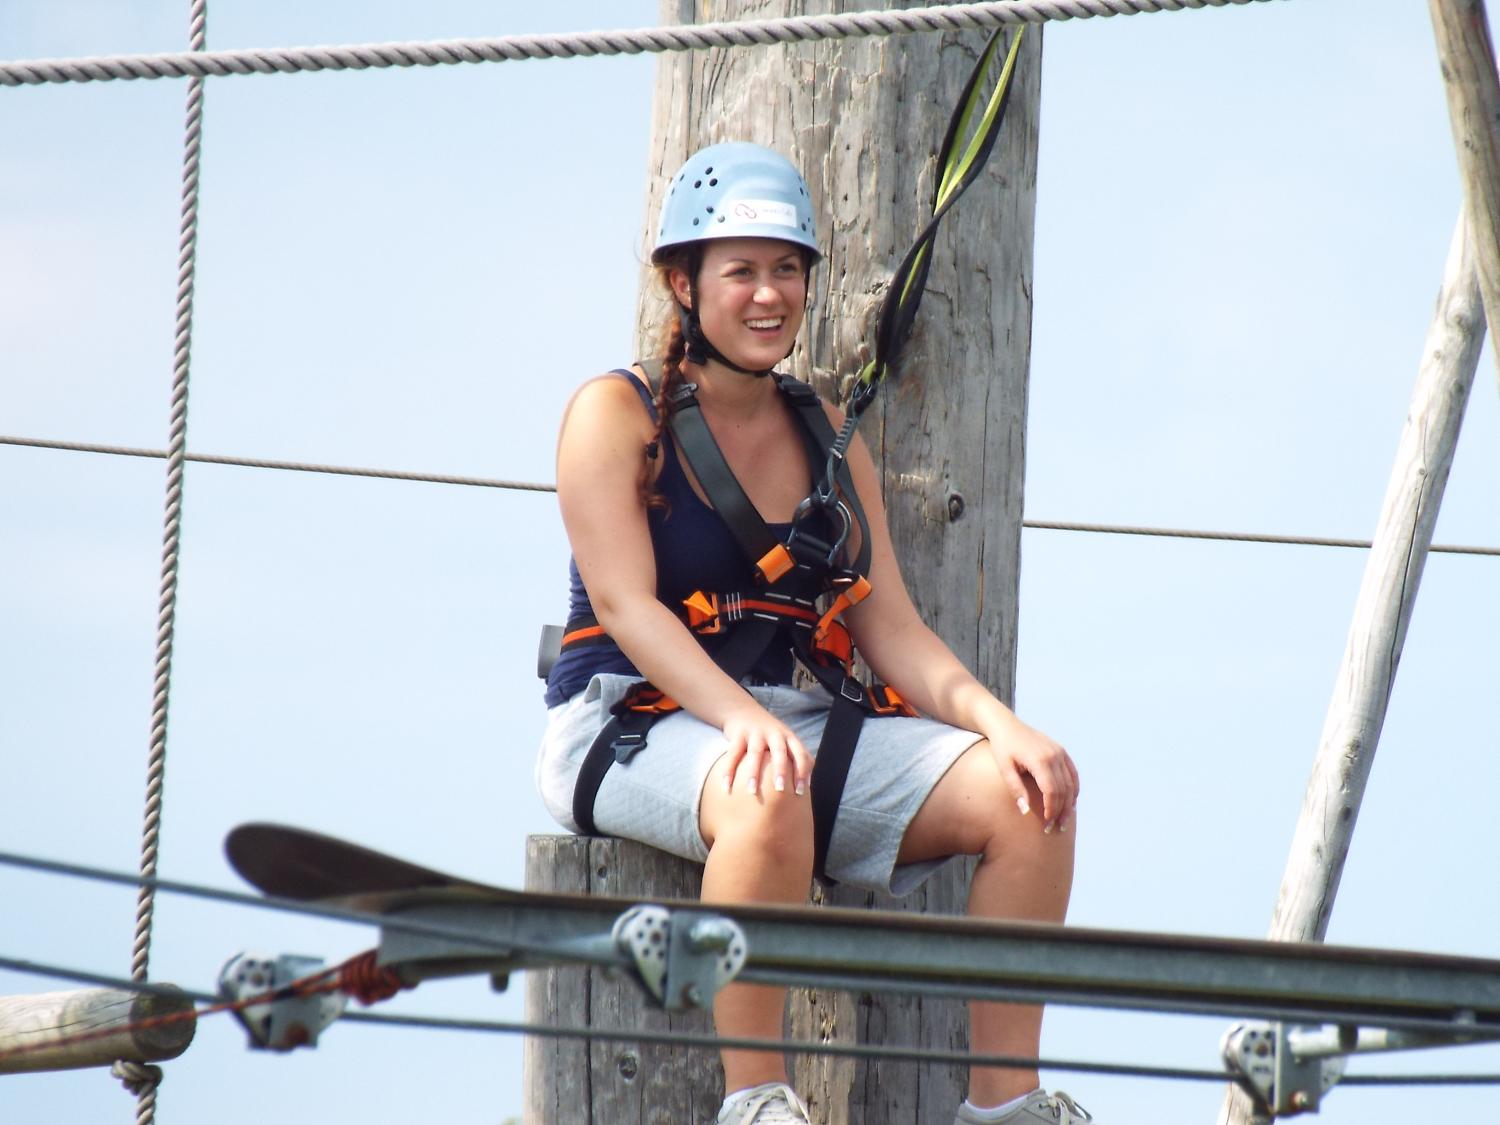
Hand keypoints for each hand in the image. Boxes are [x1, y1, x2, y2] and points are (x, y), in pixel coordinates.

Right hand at [720, 705, 812, 798]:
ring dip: (754, 773)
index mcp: (789, 737)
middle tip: (780, 790)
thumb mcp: (786, 740)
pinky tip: (726, 787)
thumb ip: (798, 757)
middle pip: (779, 751)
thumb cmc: (770, 734)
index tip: (800, 791)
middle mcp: (774, 733)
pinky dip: (728, 771)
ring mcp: (755, 733)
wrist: (743, 711)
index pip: (800, 753)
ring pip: (755, 753)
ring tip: (752, 792)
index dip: (802, 771)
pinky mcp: (738, 734)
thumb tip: (810, 785)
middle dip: (780, 770)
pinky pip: (733, 754)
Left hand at [987, 717, 1078, 832]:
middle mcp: (1054, 755)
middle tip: (1055, 828)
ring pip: (1071, 784)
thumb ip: (1016, 789)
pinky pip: (1073, 774)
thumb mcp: (1004, 768)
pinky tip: (1070, 804)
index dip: (1050, 809)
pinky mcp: (1061, 751)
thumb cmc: (1002, 748)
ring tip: (1063, 821)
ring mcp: (1060, 752)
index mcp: (1039, 759)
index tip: (1046, 824)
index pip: (1051, 791)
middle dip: (1060, 811)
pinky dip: (1073, 790)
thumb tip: (1025, 811)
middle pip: (1063, 790)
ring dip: (1069, 804)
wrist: (1005, 725)